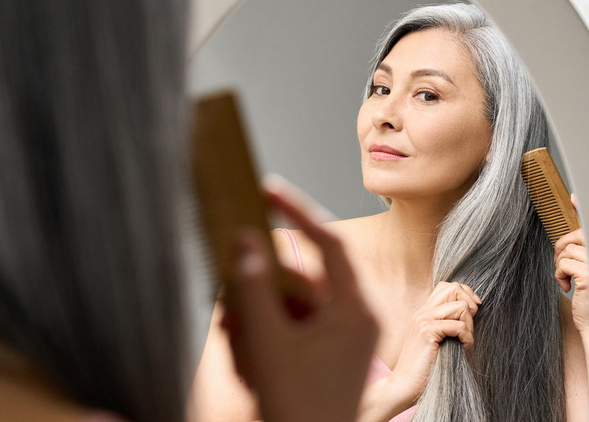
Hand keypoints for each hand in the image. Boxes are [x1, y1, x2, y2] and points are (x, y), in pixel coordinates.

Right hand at [222, 180, 377, 421]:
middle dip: (260, 290)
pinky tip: (244, 358)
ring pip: (289, 306)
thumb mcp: (270, 344)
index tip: (267, 189)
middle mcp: (354, 319)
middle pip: (300, 280)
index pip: (330, 243)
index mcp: (356, 311)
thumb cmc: (298, 409)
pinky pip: (289, 329)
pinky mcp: (323, 352)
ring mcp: (339, 338)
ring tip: (236, 344)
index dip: (298, 211)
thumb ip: (254, 288)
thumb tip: (246, 239)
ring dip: (256, 318)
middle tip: (231, 304)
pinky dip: (263, 336)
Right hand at [389, 281, 481, 407]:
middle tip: (469, 326)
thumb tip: (473, 312)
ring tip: (465, 341)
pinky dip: (467, 337)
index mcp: (424, 312)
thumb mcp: (438, 341)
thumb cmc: (424, 368)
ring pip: (460, 306)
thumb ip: (448, 325)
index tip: (473, 313)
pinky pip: (459, 326)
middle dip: (470, 304)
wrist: (403, 385)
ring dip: (470, 325)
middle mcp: (422, 312)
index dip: (465, 295)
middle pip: (454, 288)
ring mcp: (423, 320)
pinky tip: (463, 348)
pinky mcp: (426, 332)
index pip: (448, 287)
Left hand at [554, 196, 588, 335]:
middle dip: (562, 249)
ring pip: (566, 250)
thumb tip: (567, 242)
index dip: (586, 207)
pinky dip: (559, 275)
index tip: (575, 196)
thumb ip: (583, 256)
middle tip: (563, 268)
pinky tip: (568, 288)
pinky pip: (562, 263)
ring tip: (569, 281)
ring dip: (561, 266)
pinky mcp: (588, 274)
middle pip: (576, 236)